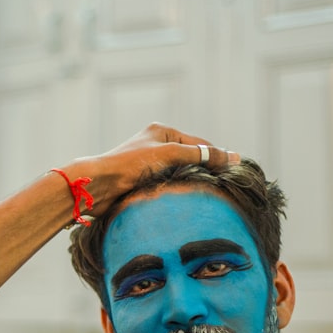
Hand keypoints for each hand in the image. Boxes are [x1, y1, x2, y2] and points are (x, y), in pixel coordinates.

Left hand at [65, 123, 239, 215]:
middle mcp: (156, 145)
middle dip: (203, 171)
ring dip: (189, 183)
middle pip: (189, 159)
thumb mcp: (170, 154)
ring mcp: (149, 164)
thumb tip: (234, 156)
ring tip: (205, 195)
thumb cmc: (131, 165)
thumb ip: (201, 155)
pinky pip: (167, 185)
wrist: (98, 185)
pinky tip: (185, 201)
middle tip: (222, 186)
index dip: (216, 157)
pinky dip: (177, 192)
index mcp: (162, 131)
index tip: (235, 172)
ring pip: (179, 174)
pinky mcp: (142, 182)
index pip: (198, 144)